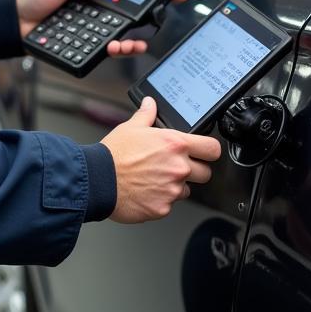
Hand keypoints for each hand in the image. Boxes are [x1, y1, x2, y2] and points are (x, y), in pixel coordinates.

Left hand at [16, 0, 188, 55]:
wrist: (15, 24)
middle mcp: (100, 12)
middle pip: (133, 17)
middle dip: (151, 19)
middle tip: (161, 17)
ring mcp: (95, 30)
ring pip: (124, 36)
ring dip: (133, 40)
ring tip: (134, 42)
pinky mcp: (87, 47)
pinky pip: (107, 50)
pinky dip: (117, 51)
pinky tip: (119, 48)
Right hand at [101, 96, 220, 222]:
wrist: (98, 180)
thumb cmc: (114, 155)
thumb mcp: (131, 127)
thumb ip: (147, 115)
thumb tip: (150, 104)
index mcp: (175, 144)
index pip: (212, 149)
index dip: (209, 151)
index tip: (204, 152)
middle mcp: (178, 167)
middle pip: (205, 173)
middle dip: (195, 170)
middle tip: (176, 167)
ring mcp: (172, 190)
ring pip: (187, 190)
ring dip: (176, 186)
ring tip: (155, 179)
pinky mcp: (163, 208)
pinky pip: (169, 205)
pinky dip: (160, 200)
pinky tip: (146, 191)